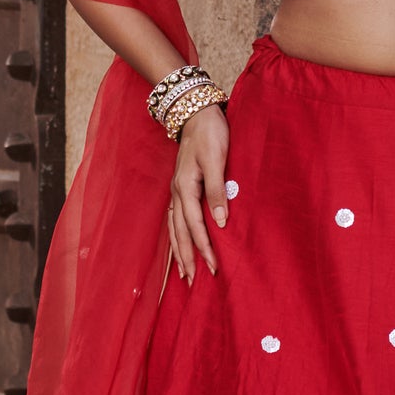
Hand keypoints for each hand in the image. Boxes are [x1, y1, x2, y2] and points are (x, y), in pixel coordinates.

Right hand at [166, 103, 230, 283]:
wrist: (196, 111)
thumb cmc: (210, 133)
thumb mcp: (216, 159)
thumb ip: (217, 189)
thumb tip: (220, 221)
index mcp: (186, 187)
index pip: (195, 226)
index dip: (204, 248)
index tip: (214, 268)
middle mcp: (177, 191)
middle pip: (179, 232)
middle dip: (186, 257)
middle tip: (192, 282)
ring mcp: (176, 189)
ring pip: (174, 227)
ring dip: (178, 250)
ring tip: (183, 272)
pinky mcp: (180, 186)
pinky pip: (174, 218)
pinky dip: (176, 235)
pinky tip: (179, 244)